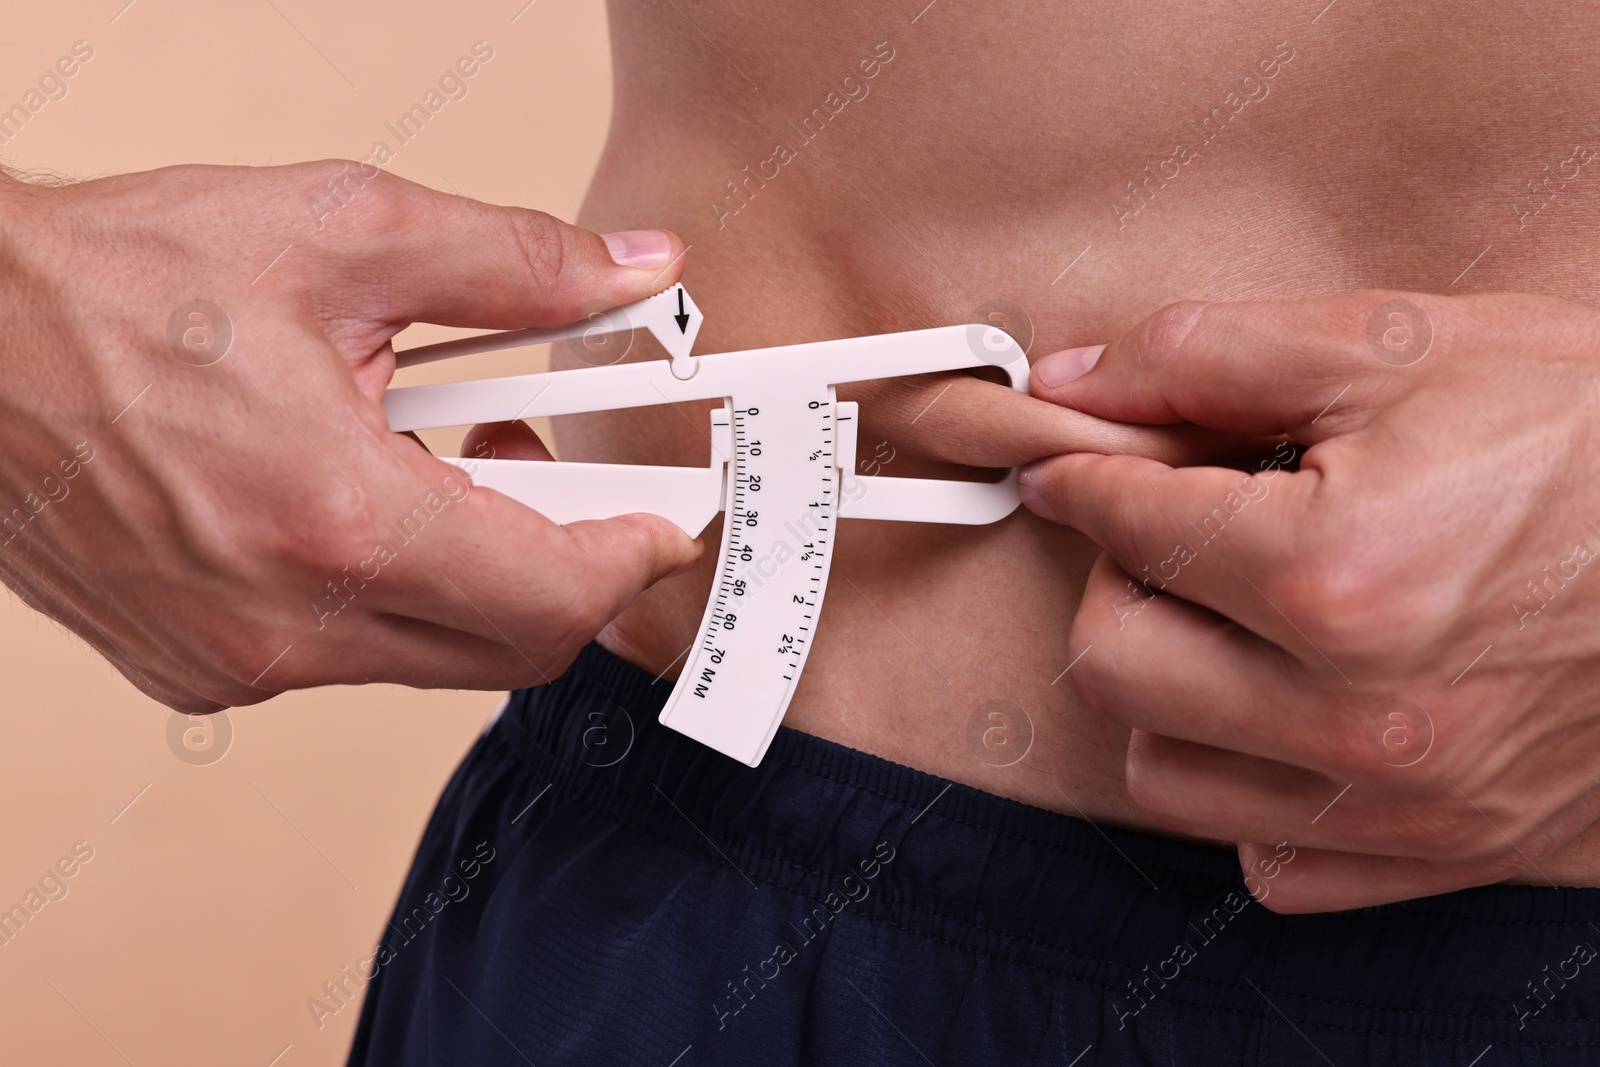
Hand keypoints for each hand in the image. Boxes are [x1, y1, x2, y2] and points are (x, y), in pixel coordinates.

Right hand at [0, 162, 699, 712]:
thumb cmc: (118, 281)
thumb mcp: (345, 234)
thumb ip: (518, 264)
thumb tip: (636, 274)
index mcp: (339, 522)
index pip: (556, 593)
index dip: (635, 554)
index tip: (665, 517)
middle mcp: (286, 625)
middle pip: (511, 648)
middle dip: (566, 565)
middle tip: (551, 461)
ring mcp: (233, 663)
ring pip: (432, 656)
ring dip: (476, 571)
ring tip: (441, 452)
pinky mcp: (193, 669)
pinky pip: (347, 656)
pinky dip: (391, 591)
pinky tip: (360, 499)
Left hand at [1018, 291, 1599, 911]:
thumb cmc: (1596, 435)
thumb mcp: (1407, 349)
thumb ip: (1211, 356)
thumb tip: (1075, 381)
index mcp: (1342, 573)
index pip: (1126, 524)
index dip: (1079, 474)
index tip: (1066, 461)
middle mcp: (1363, 714)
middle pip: (1113, 661)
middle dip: (1119, 579)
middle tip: (1176, 531)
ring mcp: (1405, 804)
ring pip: (1164, 775)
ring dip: (1169, 689)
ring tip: (1233, 619)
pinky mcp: (1446, 857)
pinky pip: (1268, 859)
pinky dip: (1250, 791)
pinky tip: (1293, 712)